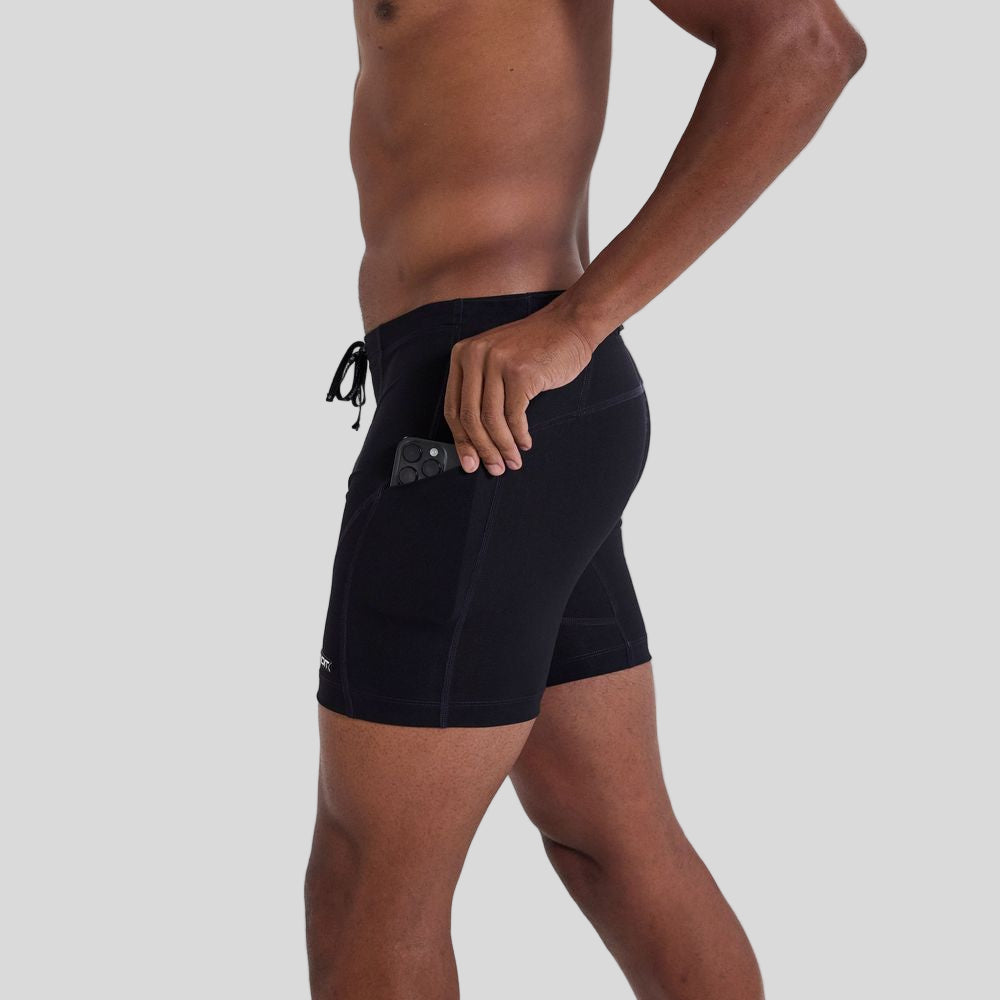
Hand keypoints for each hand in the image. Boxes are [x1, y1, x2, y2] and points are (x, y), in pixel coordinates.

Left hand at [444, 306, 592, 474]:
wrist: (568, 326)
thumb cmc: (535, 348)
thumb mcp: (496, 360)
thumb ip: (481, 390)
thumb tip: (475, 439)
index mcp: (463, 354)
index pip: (453, 407)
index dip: (460, 440)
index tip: (467, 461)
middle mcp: (476, 355)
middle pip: (470, 417)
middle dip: (481, 450)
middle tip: (493, 468)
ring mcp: (498, 362)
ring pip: (492, 420)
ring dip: (502, 447)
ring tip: (511, 461)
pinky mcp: (521, 372)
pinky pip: (515, 416)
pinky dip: (519, 436)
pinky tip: (525, 443)